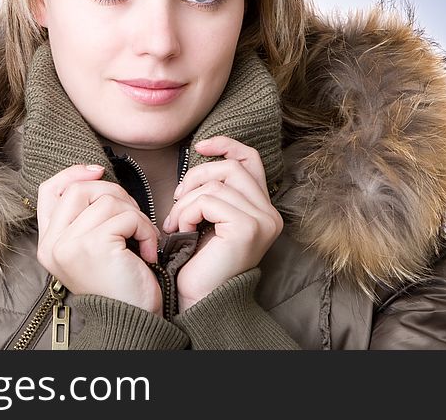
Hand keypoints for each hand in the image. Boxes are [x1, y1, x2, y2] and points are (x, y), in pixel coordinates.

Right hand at [36, 164, 162, 313]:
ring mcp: (70, 244)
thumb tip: (95, 175)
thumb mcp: (92, 248)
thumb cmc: (118, 284)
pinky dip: (145, 228)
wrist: (131, 321)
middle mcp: (53, 244)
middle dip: (114, 193)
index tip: (98, 170)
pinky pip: (126, 216)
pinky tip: (148, 251)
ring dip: (135, 215)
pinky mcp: (93, 245)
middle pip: (79, 189)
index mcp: (49, 243)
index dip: (73, 174)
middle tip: (132, 217)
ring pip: (107, 200)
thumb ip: (84, 218)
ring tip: (142, 239)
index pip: (49, 191)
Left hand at [164, 136, 282, 311]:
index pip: (250, 160)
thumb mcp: (209, 219)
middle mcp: (269, 214)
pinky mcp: (247, 228)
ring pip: (215, 185)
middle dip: (196, 176)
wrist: (200, 300)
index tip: (199, 146)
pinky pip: (208, 201)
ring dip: (186, 202)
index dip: (226, 145)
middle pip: (231, 167)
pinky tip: (181, 231)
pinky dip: (187, 213)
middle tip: (177, 199)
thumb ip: (215, 191)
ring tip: (176, 223)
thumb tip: (203, 154)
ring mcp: (261, 220)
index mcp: (262, 209)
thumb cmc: (199, 262)